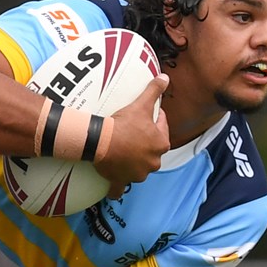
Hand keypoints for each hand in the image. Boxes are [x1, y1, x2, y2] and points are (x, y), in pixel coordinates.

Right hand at [93, 75, 170, 189]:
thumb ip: (154, 91)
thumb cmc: (124, 124)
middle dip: (144, 143)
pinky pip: (120, 188)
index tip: (144, 115)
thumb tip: (165, 78)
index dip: (154, 119)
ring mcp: (138, 173)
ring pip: (139, 167)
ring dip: (133, 162)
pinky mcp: (121, 181)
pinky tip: (114, 186)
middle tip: (131, 132)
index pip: (161, 127)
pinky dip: (117, 187)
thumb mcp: (141, 105)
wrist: (101, 142)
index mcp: (161, 143)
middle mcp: (153, 161)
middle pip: (151, 149)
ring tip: (122, 151)